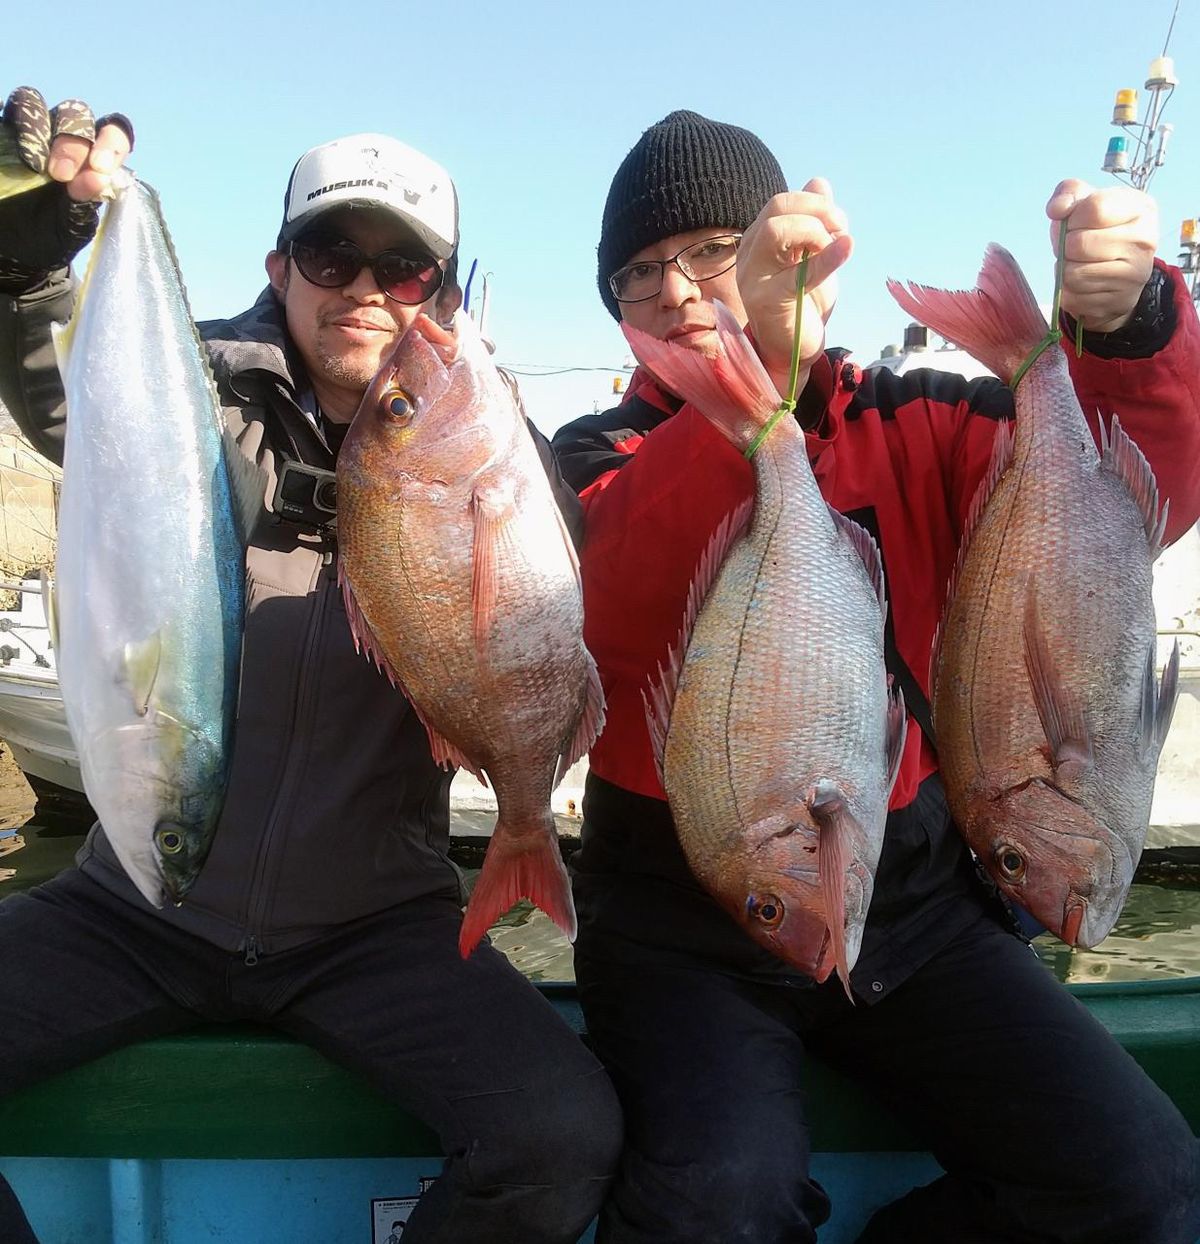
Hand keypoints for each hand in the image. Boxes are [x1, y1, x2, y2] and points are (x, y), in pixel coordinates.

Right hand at [0, 86, 133, 292]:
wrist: (15, 250)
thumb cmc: (50, 236)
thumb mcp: (71, 227)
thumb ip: (83, 204)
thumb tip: (97, 179)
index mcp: (94, 158)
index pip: (113, 133)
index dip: (110, 143)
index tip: (99, 169)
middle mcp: (64, 137)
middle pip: (75, 114)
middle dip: (72, 142)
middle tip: (61, 175)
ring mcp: (30, 132)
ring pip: (33, 102)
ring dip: (35, 128)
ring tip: (34, 164)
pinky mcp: (3, 133)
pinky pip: (4, 111)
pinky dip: (7, 118)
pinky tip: (12, 142)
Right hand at [736, 178, 852, 396]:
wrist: (794, 350)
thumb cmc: (803, 303)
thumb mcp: (813, 255)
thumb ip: (814, 220)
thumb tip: (818, 181)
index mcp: (758, 241)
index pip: (782, 202)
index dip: (815, 203)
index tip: (839, 224)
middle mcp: (749, 255)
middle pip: (777, 207)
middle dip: (818, 209)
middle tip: (841, 228)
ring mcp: (753, 278)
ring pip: (777, 230)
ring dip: (816, 230)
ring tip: (836, 247)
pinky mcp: (767, 301)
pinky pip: (798, 272)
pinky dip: (828, 257)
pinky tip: (848, 248)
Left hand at [1046, 179, 1156, 333]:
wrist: (1115, 272)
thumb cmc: (1096, 229)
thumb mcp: (1085, 201)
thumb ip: (1068, 193)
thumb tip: (1057, 210)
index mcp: (1142, 208)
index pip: (1094, 208)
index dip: (1072, 216)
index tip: (1073, 221)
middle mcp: (1146, 241)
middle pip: (1079, 244)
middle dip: (1065, 245)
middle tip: (1072, 245)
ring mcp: (1136, 275)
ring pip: (1073, 274)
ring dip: (1064, 269)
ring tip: (1077, 262)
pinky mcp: (1119, 302)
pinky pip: (1072, 298)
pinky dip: (1067, 291)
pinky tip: (1082, 282)